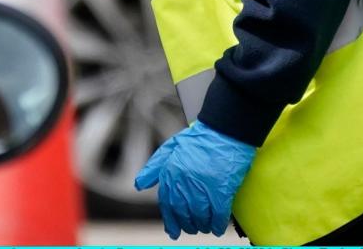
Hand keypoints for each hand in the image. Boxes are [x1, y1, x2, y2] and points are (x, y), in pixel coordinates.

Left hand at [133, 120, 255, 238]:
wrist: (223, 130)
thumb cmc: (198, 138)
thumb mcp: (169, 148)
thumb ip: (153, 167)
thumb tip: (138, 185)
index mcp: (170, 172)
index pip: (166, 203)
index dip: (170, 220)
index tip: (173, 231)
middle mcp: (183, 182)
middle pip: (182, 213)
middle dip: (186, 224)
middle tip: (192, 228)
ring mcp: (202, 186)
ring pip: (199, 216)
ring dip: (202, 225)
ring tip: (205, 227)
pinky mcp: (220, 190)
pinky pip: (217, 214)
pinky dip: (217, 224)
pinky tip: (217, 227)